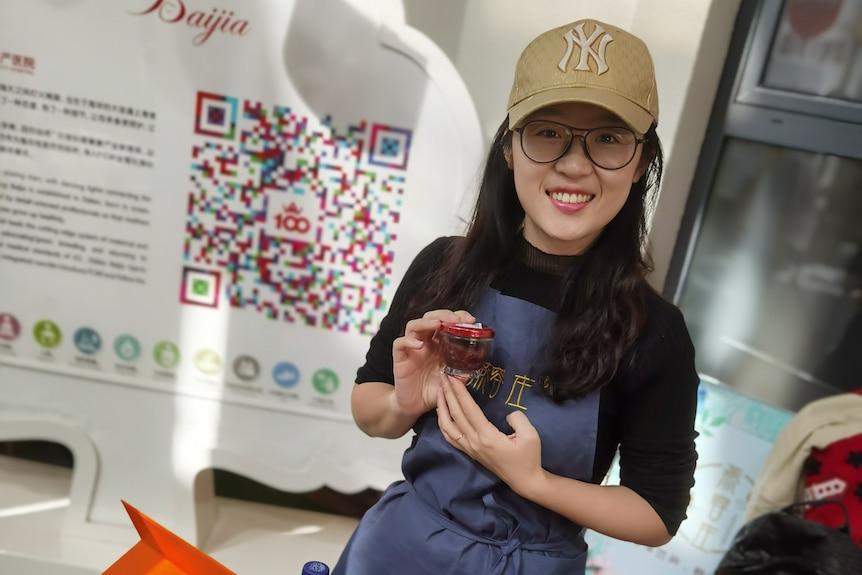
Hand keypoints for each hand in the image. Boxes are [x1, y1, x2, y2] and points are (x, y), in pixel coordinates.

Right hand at [392, 309, 474, 416]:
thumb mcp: (452, 382)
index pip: (447, 323)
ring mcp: (412, 349)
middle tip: (455, 319)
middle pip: (430, 318)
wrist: (415, 406)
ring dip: (426, 322)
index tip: (471, 320)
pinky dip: (408, 341)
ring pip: (413, 325)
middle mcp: (425, 342)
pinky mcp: (400, 358)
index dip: (458, 317)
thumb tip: (473, 366)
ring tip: (437, 324)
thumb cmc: (434, 390)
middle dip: (443, 315)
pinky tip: (419, 345)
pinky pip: (400, 343)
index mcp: (439, 344)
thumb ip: (461, 373)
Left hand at [437, 375, 545, 496]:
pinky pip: (450, 437)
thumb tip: (507, 413)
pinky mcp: (469, 452)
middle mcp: (473, 442)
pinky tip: (442, 412)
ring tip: (439, 391)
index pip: (469, 409)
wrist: (524, 480)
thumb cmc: (528, 457)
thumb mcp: (530, 435)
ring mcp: (469, 448)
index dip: (459, 392)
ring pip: (447, 426)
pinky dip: (443, 423)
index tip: (453, 377)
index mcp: (487, 436)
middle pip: (455, 414)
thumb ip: (517, 418)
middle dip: (447, 393)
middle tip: (442, 375)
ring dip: (442, 407)